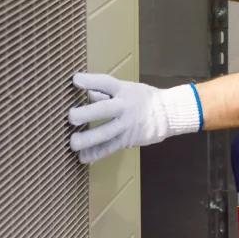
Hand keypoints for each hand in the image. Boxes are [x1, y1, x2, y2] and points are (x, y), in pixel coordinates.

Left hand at [69, 73, 202, 163]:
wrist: (167, 114)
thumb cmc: (142, 98)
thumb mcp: (127, 89)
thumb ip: (105, 92)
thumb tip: (86, 92)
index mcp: (123, 90)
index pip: (106, 83)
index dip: (91, 81)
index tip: (75, 80)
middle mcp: (124, 106)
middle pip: (105, 109)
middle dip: (87, 113)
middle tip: (71, 117)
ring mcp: (126, 125)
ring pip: (106, 133)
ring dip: (89, 139)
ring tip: (72, 143)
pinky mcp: (127, 140)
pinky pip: (110, 148)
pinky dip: (96, 154)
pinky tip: (83, 157)